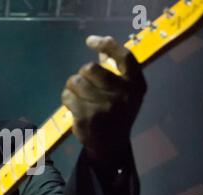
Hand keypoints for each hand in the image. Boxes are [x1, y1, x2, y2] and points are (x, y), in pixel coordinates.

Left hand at [62, 35, 146, 164]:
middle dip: (82, 74)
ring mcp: (104, 107)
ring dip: (72, 87)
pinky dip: (66, 98)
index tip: (90, 41)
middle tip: (84, 84)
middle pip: (89, 68)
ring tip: (78, 96)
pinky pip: (67, 96)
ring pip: (75, 81)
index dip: (107, 45)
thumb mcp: (125, 93)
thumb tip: (101, 51)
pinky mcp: (87, 117)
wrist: (111, 145)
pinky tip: (73, 106)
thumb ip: (115, 71)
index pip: (124, 56)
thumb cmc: (117, 113)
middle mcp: (122, 95)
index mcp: (135, 85)